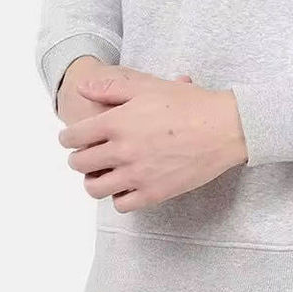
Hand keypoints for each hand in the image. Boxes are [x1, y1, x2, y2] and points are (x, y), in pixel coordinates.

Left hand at [58, 66, 247, 211]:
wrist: (225, 128)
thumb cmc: (190, 104)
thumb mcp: (149, 87)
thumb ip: (112, 88)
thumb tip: (83, 89)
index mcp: (118, 122)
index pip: (74, 137)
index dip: (68, 138)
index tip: (71, 139)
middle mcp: (122, 150)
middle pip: (79, 163)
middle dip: (78, 158)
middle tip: (86, 154)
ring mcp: (137, 175)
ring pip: (95, 188)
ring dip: (93, 180)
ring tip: (103, 172)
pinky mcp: (154, 193)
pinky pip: (121, 204)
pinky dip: (118, 196)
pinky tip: (126, 185)